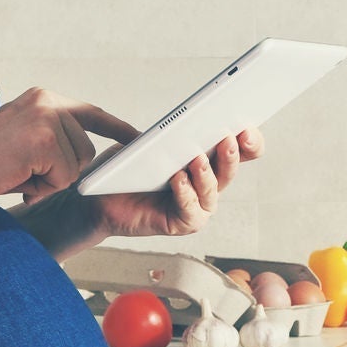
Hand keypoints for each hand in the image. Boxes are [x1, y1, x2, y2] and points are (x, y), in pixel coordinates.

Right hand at [0, 87, 136, 208]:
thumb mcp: (20, 140)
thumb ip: (50, 140)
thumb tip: (83, 160)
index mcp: (41, 98)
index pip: (90, 112)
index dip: (115, 128)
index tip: (137, 138)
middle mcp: (47, 101)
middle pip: (85, 149)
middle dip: (59, 173)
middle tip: (21, 172)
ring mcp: (46, 118)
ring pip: (76, 166)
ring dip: (49, 181)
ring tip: (16, 173)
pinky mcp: (44, 140)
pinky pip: (63, 178)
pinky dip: (41, 188)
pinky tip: (16, 178)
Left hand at [92, 129, 263, 238]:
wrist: (97, 198)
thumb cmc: (124, 168)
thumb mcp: (147, 142)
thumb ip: (170, 134)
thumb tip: (188, 123)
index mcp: (206, 160)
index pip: (239, 150)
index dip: (249, 141)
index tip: (248, 126)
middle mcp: (206, 184)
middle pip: (231, 170)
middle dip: (233, 154)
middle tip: (229, 138)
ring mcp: (197, 205)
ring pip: (213, 191)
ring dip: (207, 174)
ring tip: (197, 158)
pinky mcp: (182, 223)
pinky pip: (191, 211)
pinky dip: (186, 194)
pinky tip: (178, 179)